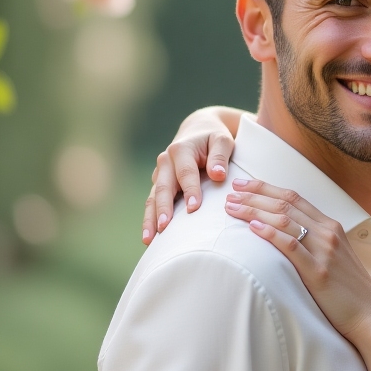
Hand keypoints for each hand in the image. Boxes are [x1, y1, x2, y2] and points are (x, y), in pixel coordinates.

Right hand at [143, 107, 238, 243]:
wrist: (197, 130)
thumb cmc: (213, 138)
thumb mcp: (222, 140)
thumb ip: (220, 155)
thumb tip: (218, 175)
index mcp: (181, 149)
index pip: (186, 173)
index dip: (190, 190)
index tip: (194, 208)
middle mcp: (166, 162)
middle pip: (163, 187)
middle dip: (163, 208)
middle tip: (164, 227)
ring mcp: (160, 174)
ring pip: (153, 198)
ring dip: (150, 218)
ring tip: (149, 239)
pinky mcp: (159, 184)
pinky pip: (153, 203)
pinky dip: (149, 219)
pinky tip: (150, 238)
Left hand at [225, 179, 370, 342]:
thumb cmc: (350, 290)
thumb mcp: (335, 257)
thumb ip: (315, 243)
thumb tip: (288, 236)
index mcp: (332, 226)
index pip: (294, 197)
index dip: (266, 188)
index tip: (244, 184)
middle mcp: (328, 232)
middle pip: (286, 203)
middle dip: (255, 194)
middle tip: (231, 190)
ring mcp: (325, 251)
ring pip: (284, 220)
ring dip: (254, 210)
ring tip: (232, 207)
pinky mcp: (319, 271)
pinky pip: (291, 245)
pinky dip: (270, 233)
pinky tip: (252, 227)